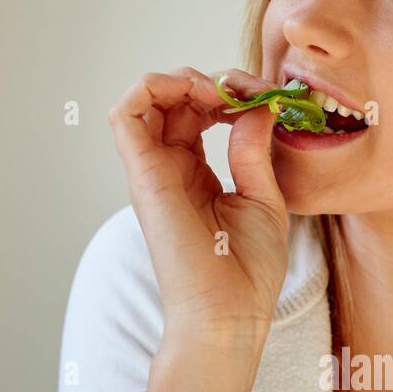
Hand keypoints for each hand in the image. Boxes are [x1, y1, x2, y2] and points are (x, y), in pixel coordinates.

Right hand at [108, 67, 288, 343]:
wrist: (230, 312)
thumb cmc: (249, 271)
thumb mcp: (263, 197)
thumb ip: (254, 148)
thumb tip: (258, 105)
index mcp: (196, 175)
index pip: (198, 113)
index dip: (230, 94)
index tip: (266, 100)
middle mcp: (169, 169)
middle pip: (172, 99)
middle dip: (208, 81)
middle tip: (243, 92)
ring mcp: (153, 171)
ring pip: (145, 97)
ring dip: (181, 79)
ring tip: (218, 93)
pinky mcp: (143, 175)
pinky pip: (126, 113)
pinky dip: (155, 87)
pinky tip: (199, 97)